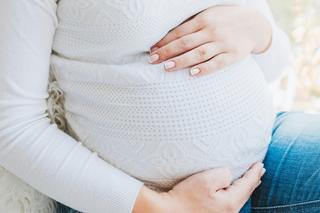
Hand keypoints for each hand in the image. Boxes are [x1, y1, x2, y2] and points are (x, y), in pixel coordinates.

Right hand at [133, 162, 265, 212]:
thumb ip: (222, 174)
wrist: (168, 212)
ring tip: (252, 179)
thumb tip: (229, 174)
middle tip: (260, 170)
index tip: (260, 163)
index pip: (247, 185)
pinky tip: (234, 191)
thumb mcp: (205, 180)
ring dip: (246, 186)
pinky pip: (231, 202)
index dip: (254, 172)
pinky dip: (237, 193)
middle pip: (246, 193)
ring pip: (239, 198)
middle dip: (253, 180)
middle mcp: (229, 212)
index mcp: (230, 203)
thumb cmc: (185, 197)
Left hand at [149, 6, 271, 75]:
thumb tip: (169, 37)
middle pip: (186, 43)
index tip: (152, 50)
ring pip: (199, 53)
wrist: (254, 24)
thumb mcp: (209, 15)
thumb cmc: (225, 20)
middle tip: (153, 60)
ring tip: (167, 67)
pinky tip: (192, 74)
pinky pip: (217, 63)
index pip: (179, 32)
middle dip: (167, 52)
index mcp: (204, 19)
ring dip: (181, 61)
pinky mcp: (233, 55)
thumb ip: (192, 25)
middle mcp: (212, 30)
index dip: (164, 41)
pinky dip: (205, 69)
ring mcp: (223, 43)